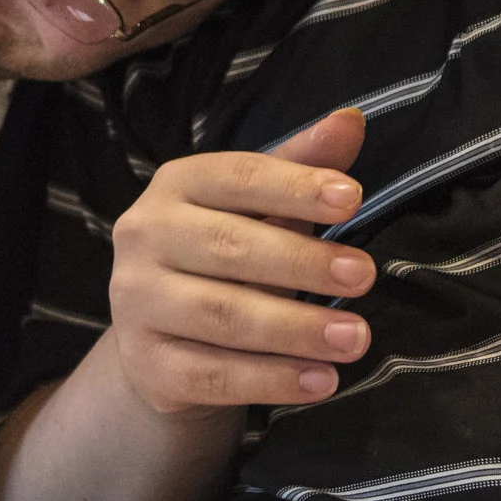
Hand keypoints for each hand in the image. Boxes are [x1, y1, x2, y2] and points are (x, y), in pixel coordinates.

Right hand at [107, 109, 376, 413]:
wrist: (163, 339)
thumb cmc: (224, 256)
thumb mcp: (259, 206)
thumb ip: (300, 165)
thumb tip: (352, 119)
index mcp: (175, 185)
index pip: (237, 176)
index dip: (294, 187)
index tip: (351, 200)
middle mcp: (144, 236)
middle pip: (229, 247)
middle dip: (302, 263)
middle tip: (364, 276)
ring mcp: (137, 303)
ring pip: (222, 316)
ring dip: (296, 329)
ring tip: (355, 338)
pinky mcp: (148, 365)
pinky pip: (213, 375)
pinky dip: (272, 380)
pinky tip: (322, 381)